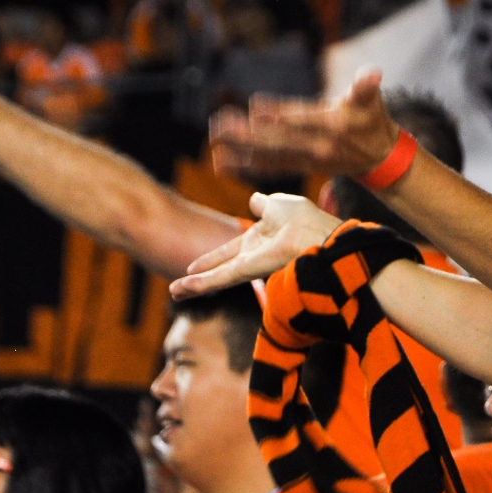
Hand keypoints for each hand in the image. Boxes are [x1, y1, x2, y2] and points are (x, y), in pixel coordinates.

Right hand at [170, 193, 340, 300]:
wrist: (317, 232)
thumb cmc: (304, 219)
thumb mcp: (277, 204)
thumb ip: (263, 204)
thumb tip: (255, 200)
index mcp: (259, 240)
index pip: (227, 252)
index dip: (209, 260)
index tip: (191, 267)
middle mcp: (252, 257)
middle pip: (218, 270)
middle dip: (197, 279)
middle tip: (176, 289)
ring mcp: (249, 266)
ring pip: (216, 279)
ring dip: (193, 287)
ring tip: (174, 292)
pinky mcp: (248, 272)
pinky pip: (220, 279)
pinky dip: (200, 284)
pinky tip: (182, 290)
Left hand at [205, 69, 402, 181]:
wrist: (380, 157)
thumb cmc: (373, 120)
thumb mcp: (373, 100)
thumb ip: (367, 87)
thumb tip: (374, 74)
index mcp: (332, 125)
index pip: (303, 119)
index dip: (281, 113)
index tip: (255, 108)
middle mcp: (317, 146)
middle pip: (279, 140)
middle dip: (248, 134)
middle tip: (221, 126)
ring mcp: (308, 160)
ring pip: (271, 154)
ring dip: (241, 148)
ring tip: (215, 140)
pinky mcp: (301, 166)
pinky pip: (271, 166)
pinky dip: (247, 164)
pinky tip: (223, 161)